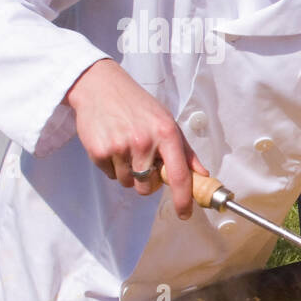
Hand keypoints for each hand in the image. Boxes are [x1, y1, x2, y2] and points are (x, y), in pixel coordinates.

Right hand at [64, 59, 207, 218]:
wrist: (101, 87)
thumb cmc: (139, 106)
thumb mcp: (167, 121)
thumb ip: (185, 151)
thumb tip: (202, 175)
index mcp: (166, 134)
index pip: (179, 175)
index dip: (184, 199)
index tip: (185, 214)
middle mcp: (144, 142)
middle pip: (148, 187)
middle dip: (148, 182)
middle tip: (144, 162)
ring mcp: (119, 146)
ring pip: (128, 183)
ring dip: (128, 173)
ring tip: (126, 148)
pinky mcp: (98, 150)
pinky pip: (110, 174)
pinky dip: (112, 166)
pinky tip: (112, 144)